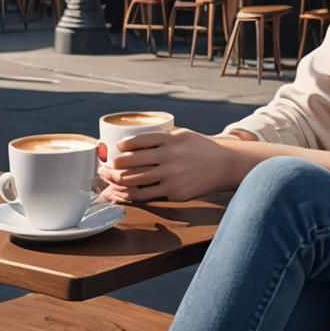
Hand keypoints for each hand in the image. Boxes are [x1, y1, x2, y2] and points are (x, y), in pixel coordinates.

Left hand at [96, 127, 234, 203]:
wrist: (225, 165)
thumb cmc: (201, 148)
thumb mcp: (183, 135)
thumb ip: (162, 137)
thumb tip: (133, 142)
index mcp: (172, 139)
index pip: (140, 140)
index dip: (124, 145)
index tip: (116, 148)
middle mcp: (170, 156)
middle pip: (133, 162)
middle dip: (113, 165)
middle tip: (105, 167)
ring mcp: (172, 176)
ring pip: (136, 180)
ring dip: (117, 181)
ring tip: (109, 180)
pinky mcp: (174, 192)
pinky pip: (146, 195)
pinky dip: (131, 194)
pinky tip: (124, 192)